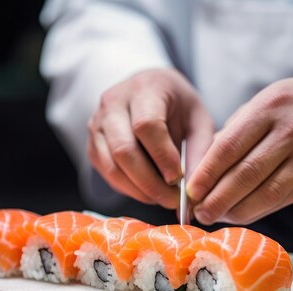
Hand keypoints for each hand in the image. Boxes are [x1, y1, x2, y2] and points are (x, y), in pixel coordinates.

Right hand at [87, 68, 213, 208]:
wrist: (150, 91)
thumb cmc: (178, 106)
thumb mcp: (198, 120)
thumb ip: (199, 153)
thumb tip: (193, 193)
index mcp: (144, 89)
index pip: (146, 125)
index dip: (162, 156)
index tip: (178, 178)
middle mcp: (113, 103)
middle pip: (123, 149)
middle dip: (150, 182)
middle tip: (173, 200)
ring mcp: (97, 124)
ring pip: (111, 166)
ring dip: (139, 190)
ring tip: (163, 198)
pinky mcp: (93, 144)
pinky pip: (107, 173)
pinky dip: (129, 189)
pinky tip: (148, 192)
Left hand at [187, 74, 292, 224]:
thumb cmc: (292, 105)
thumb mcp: (261, 104)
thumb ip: (233, 134)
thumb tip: (201, 171)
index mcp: (270, 107)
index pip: (231, 146)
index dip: (207, 173)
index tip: (190, 191)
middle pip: (248, 174)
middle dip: (218, 199)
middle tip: (199, 213)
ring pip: (266, 194)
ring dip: (237, 211)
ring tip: (217, 216)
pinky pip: (282, 201)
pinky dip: (257, 210)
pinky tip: (240, 213)